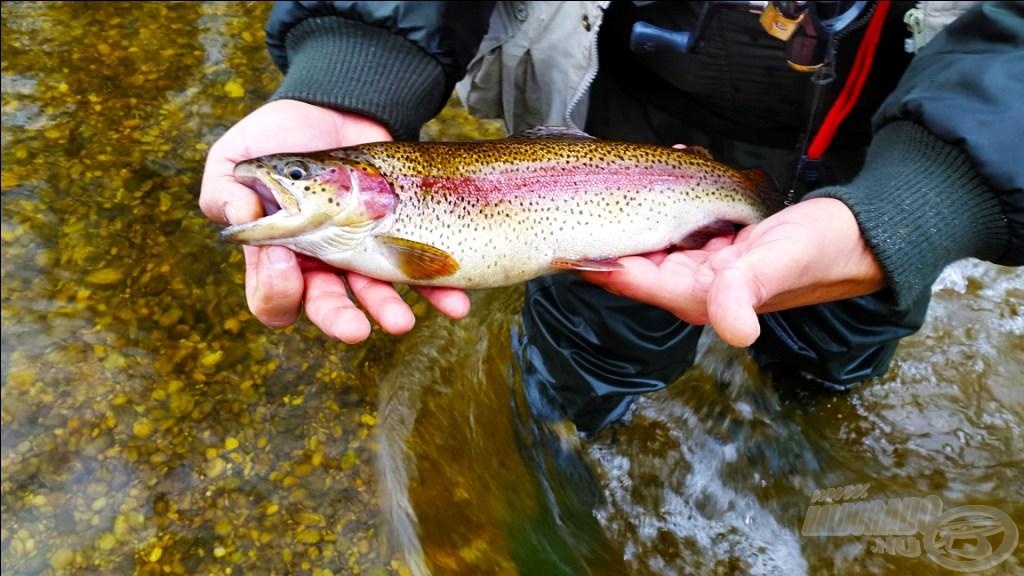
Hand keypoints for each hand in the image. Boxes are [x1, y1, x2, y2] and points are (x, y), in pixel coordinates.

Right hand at [199, 99, 469, 342]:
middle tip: (354, 329)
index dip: (277, 288)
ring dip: (388, 310)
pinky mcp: (398, 238)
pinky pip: (421, 272)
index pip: (272, 295)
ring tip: (402, 322)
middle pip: (325, 306)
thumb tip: (239, 219)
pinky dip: (439, 291)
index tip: (286, 260)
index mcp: (277, 256)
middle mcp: (321, 265)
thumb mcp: (236, 159)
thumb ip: (226, 192)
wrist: (337, 109)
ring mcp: (362, 254)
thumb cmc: (278, 139)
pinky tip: (456, 304)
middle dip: (339, 319)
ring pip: (374, 295)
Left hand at [580, 198, 885, 346]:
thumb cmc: (820, 250)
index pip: (627, 279)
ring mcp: (702, 264)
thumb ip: (746, 290)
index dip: (592, 259)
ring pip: (652, 237)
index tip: (561, 235)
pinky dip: (669, 200)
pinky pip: (677, 224)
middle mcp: (692, 285)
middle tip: (597, 183)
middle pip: (631, 258)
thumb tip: (734, 329)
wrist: (859, 236)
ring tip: (630, 172)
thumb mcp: (778, 263)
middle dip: (612, 224)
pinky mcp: (714, 244)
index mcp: (697, 297)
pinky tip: (673, 170)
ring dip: (637, 208)